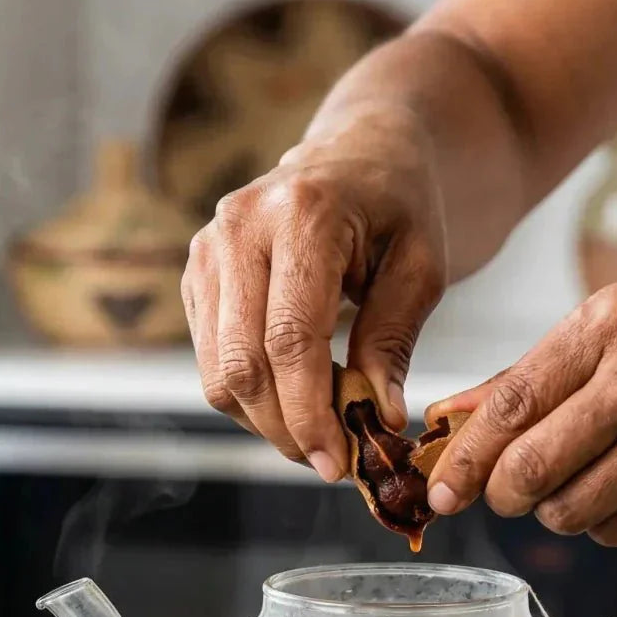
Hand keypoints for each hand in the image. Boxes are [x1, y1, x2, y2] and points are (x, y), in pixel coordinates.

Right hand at [180, 107, 446, 481]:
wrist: (359, 155)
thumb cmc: (398, 207)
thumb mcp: (421, 267)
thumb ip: (393, 340)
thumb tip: (378, 417)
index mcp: (302, 214)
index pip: (290, 339)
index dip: (309, 412)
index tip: (337, 462)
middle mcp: (238, 227)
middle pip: (244, 364)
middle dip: (286, 429)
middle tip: (331, 462)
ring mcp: (207, 249)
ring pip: (219, 372)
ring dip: (266, 422)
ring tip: (317, 434)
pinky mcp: (196, 275)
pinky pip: (212, 362)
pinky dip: (251, 399)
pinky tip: (293, 401)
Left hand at [425, 278, 616, 543]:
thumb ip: (530, 374)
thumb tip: (448, 417)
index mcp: (613, 324)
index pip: (512, 405)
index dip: (464, 459)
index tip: (440, 490)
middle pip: (532, 471)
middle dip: (502, 494)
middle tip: (505, 492)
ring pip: (570, 513)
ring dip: (555, 509)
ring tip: (579, 477)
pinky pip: (616, 531)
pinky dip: (603, 521)